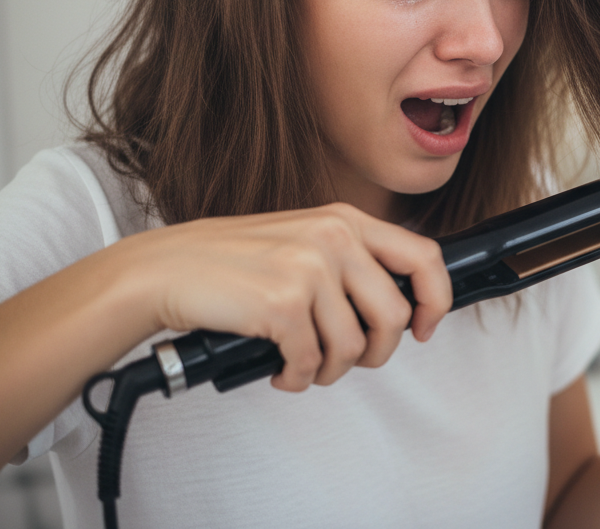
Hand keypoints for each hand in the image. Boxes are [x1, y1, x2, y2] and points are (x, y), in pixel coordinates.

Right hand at [113, 202, 451, 391]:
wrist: (164, 269)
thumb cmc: (233, 262)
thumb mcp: (303, 240)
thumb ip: (351, 262)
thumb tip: (399, 308)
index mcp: (346, 220)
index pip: (424, 257)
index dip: (435, 300)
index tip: (423, 328)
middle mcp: (334, 238)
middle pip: (393, 316)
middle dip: (376, 352)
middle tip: (348, 360)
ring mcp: (309, 269)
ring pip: (353, 347)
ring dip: (330, 370)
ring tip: (304, 364)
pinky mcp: (282, 304)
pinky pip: (311, 362)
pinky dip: (296, 378)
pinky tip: (280, 371)